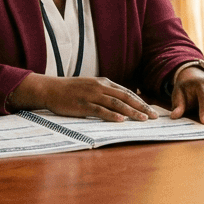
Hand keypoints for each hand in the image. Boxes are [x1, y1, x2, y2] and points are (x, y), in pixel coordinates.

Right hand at [12, 74, 158, 121]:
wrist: (51, 89)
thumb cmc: (71, 90)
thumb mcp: (91, 87)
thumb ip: (105, 93)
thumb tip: (121, 104)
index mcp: (104, 83)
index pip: (127, 92)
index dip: (140, 101)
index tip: (151, 109)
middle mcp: (101, 87)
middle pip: (126, 97)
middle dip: (141, 107)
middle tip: (153, 116)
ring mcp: (92, 96)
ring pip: (116, 104)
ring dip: (131, 112)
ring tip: (142, 119)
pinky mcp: (83, 105)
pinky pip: (100, 110)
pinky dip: (112, 115)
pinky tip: (121, 120)